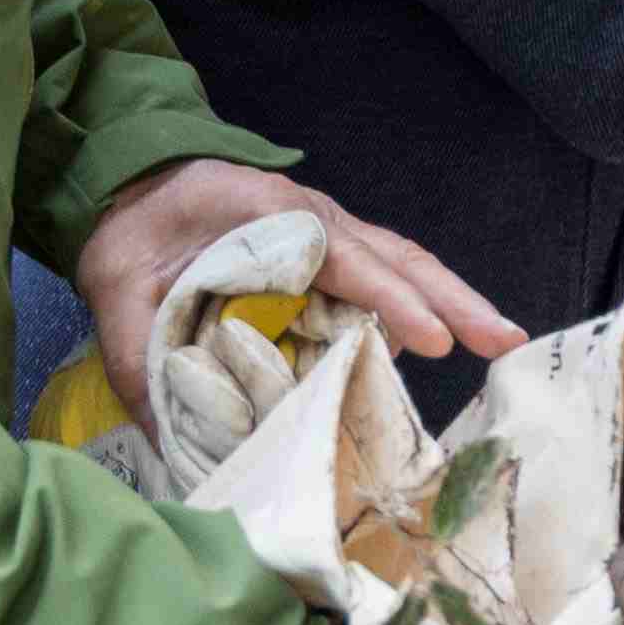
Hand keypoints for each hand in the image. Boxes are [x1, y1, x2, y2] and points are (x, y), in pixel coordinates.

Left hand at [76, 161, 520, 417]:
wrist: (129, 181)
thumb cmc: (132, 230)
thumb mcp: (115, 289)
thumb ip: (139, 357)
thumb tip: (173, 442)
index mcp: (268, 216)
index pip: (344, 258)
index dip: (390, 301)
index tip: (432, 341)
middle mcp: (312, 218)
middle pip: (399, 258)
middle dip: (455, 300)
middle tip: (507, 342)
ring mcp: (326, 231)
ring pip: (403, 264)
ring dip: (453, 301)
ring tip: (500, 343)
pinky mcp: (327, 253)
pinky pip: (384, 276)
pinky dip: (418, 306)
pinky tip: (440, 341)